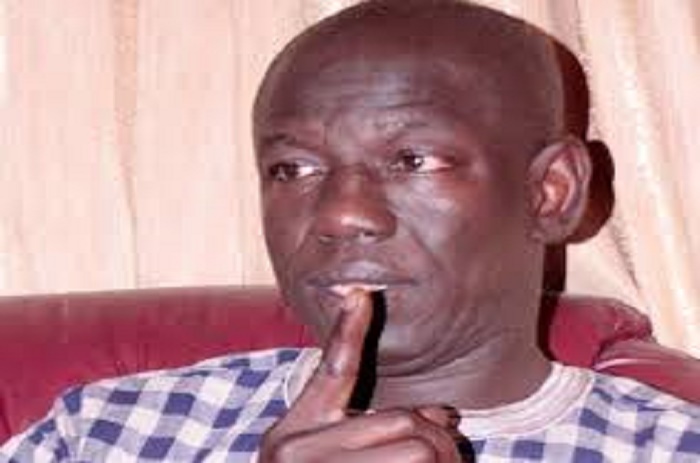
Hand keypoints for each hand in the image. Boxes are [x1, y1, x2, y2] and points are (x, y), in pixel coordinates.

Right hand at [259, 290, 463, 461]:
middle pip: (404, 425)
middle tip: (448, 449)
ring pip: (419, 453)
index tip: (364, 292)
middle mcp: (298, 452)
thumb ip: (355, 428)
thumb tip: (440, 418)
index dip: (348, 329)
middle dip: (435, 440)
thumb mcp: (309, 455)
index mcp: (294, 433)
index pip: (330, 373)